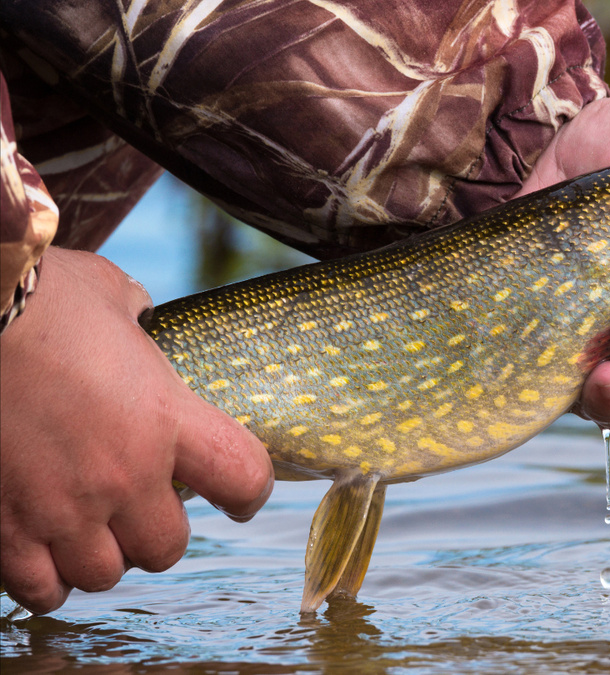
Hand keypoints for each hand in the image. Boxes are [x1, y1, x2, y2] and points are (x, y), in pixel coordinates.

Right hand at [0, 248, 273, 613]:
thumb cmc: (34, 298)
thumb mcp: (107, 295)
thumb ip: (135, 317)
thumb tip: (135, 316)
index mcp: (166, 418)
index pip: (243, 477)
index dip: (248, 492)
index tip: (238, 497)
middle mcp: (123, 475)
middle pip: (168, 546)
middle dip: (159, 532)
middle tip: (141, 508)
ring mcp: (61, 509)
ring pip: (105, 574)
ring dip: (103, 556)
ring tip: (88, 529)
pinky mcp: (4, 530)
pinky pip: (40, 589)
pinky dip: (46, 578)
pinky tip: (41, 551)